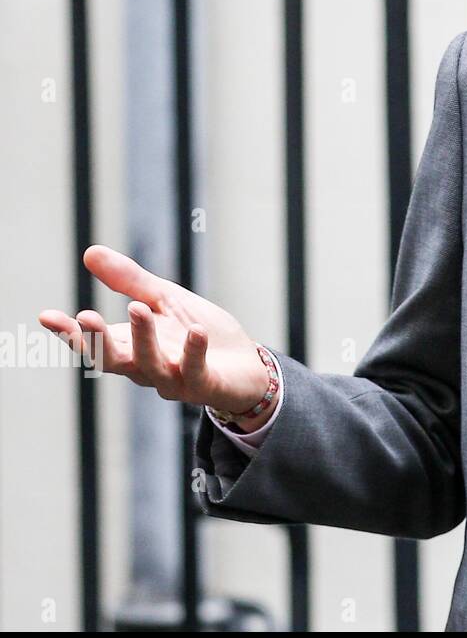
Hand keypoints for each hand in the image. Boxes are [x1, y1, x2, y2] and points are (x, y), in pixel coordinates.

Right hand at [38, 245, 274, 427]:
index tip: (47, 316)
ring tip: (137, 308)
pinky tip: (195, 332)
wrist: (248, 365)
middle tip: (84, 317)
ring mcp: (174, 380)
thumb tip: (89, 252)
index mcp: (131, 348)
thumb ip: (129, 281)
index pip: (94, 343)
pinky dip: (193, 352)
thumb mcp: (165, 300)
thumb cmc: (200, 333)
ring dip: (142, 338)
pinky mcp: (204, 385)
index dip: (70, 333)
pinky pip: (195, 371)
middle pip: (113, 360)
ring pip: (150, 365)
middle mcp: (146, 368)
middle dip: (98, 340)